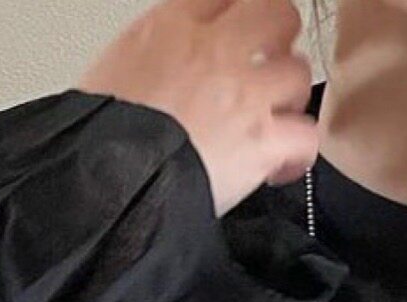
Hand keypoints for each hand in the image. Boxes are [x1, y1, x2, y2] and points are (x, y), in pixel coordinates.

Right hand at [82, 0, 318, 215]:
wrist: (107, 179)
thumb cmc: (101, 135)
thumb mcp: (117, 65)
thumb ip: (159, 48)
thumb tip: (174, 57)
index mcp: (173, 24)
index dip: (240, 12)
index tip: (242, 28)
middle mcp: (216, 49)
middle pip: (278, 13)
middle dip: (278, 40)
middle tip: (267, 66)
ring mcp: (244, 94)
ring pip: (298, 73)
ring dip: (288, 99)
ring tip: (270, 121)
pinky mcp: (262, 142)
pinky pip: (305, 135)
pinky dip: (297, 152)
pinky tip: (279, 163)